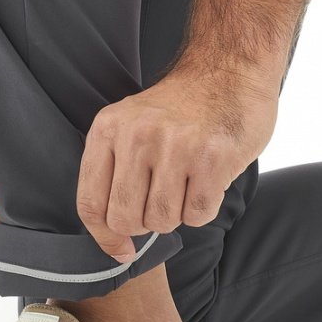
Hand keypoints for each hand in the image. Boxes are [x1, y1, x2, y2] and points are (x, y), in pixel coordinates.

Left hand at [76, 67, 277, 260]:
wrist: (230, 70)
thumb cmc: (181, 109)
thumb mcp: (131, 125)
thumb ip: (115, 173)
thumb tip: (115, 243)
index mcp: (108, 128)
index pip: (90, 203)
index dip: (104, 237)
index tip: (121, 250)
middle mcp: (137, 136)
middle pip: (125, 219)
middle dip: (145, 224)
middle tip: (162, 202)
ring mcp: (175, 146)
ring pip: (163, 220)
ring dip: (177, 214)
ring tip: (186, 183)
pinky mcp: (212, 158)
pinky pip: (198, 214)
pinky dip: (204, 208)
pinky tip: (208, 181)